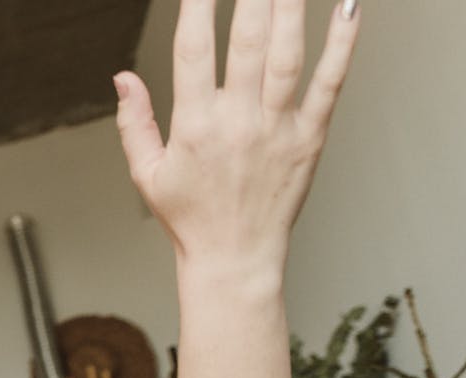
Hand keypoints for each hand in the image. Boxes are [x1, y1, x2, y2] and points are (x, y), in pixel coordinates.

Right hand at [113, 0, 357, 270]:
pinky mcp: (309, 138)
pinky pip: (330, 83)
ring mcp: (277, 128)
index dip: (196, 8)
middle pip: (246, 41)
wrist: (233, 259)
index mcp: (194, 127)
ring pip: (287, 54)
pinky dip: (342, 44)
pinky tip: (349, 9)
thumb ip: (133, 123)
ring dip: (290, 7)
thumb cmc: (190, 217)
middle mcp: (237, 122)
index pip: (192, 51)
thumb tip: (122, 78)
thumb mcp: (146, 174)